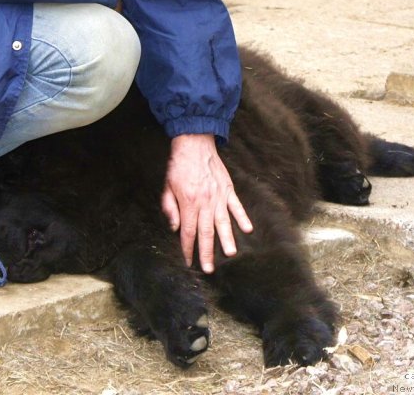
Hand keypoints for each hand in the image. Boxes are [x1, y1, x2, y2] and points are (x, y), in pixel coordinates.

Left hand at [161, 133, 252, 272]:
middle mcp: (205, 202)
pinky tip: (247, 229)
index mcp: (188, 202)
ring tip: (230, 254)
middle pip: (206, 232)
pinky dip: (242, 217)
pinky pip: (236, 206)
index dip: (188, 248)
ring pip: (223, 222)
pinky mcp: (227, 188)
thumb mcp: (167, 186)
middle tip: (209, 269)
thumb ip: (170, 208)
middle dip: (207, 252)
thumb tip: (175, 228)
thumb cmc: (178, 165)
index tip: (188, 261)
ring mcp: (218, 196)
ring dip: (226, 239)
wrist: (194, 143)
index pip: (188, 231)